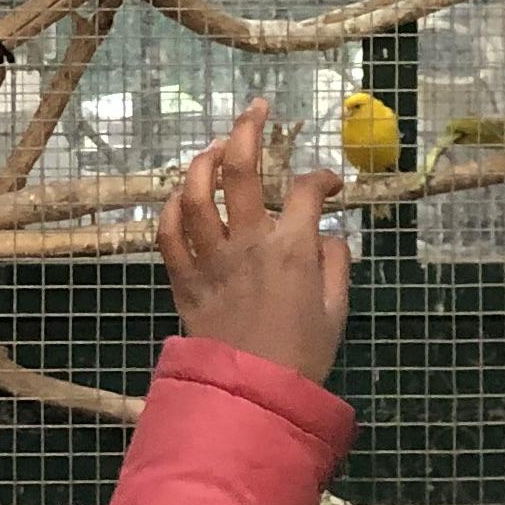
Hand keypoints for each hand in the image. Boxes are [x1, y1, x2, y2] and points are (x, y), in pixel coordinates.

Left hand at [158, 99, 350, 386]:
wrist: (252, 397)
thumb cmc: (301, 358)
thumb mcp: (335, 311)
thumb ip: (335, 265)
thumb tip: (327, 235)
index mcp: (292, 250)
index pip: (305, 192)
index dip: (322, 179)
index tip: (330, 185)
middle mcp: (248, 244)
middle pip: (240, 169)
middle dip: (248, 128)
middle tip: (256, 108)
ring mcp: (211, 260)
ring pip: (195, 194)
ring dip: (202, 162)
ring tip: (214, 146)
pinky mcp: (184, 280)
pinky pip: (168, 234)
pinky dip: (170, 210)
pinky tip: (180, 198)